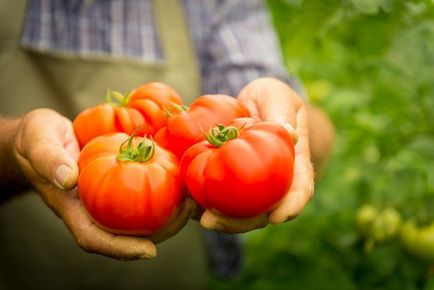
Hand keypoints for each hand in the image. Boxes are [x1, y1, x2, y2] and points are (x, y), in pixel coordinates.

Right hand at [11, 108, 194, 259]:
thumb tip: (68, 179)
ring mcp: (107, 197)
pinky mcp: (118, 182)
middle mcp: (94, 208)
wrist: (44, 134)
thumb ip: (48, 158)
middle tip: (186, 213)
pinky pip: (142, 192)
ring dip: (167, 213)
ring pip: (139, 217)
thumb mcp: (38, 141)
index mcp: (73, 207)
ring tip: (191, 200)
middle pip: (126, 233)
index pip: (95, 238)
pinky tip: (181, 178)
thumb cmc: (37, 139)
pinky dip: (163, 189)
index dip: (121, 249)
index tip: (149, 251)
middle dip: (159, 231)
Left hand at [200, 78, 314, 232]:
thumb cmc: (270, 99)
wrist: (250, 105)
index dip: (291, 205)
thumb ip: (281, 112)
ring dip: (218, 220)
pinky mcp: (228, 183)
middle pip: (262, 212)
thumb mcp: (277, 96)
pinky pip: (217, 197)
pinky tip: (186, 201)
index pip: (300, 189)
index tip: (277, 217)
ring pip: (238, 212)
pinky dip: (202, 203)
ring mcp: (250, 186)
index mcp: (294, 163)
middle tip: (212, 221)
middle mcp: (273, 182)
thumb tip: (290, 134)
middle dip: (239, 223)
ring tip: (196, 217)